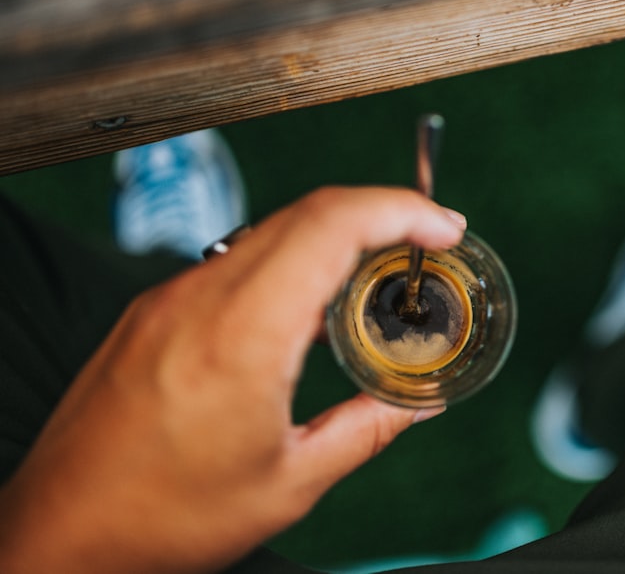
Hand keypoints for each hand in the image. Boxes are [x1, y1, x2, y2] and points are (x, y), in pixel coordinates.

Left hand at [0, 187, 466, 573]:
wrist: (58, 536)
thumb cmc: (161, 519)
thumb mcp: (288, 482)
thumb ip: (365, 430)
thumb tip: (418, 405)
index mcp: (242, 333)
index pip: (331, 224)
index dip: (400, 211)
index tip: (443, 228)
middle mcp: (201, 297)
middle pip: (308, 212)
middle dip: (381, 214)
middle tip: (428, 244)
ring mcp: (171, 298)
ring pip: (272, 231)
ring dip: (335, 237)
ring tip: (379, 276)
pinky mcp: (154, 311)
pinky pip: (237, 259)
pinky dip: (292, 262)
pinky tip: (312, 307)